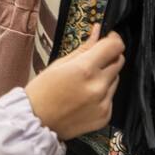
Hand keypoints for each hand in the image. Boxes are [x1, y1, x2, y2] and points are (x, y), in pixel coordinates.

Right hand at [24, 24, 124, 140]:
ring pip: (115, 79)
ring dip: (105, 75)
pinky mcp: (105, 116)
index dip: (114, 39)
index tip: (109, 38)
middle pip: (119, 62)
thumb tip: (98, 32)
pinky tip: (85, 97)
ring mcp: (104, 103)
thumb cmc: (41, 91)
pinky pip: (110, 97)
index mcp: (85, 69)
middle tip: (94, 59)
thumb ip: (83, 49)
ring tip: (85, 81)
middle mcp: (98, 86)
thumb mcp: (58, 64)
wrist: (36, 122)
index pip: (114, 47)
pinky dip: (102, 93)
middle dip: (109, 56)